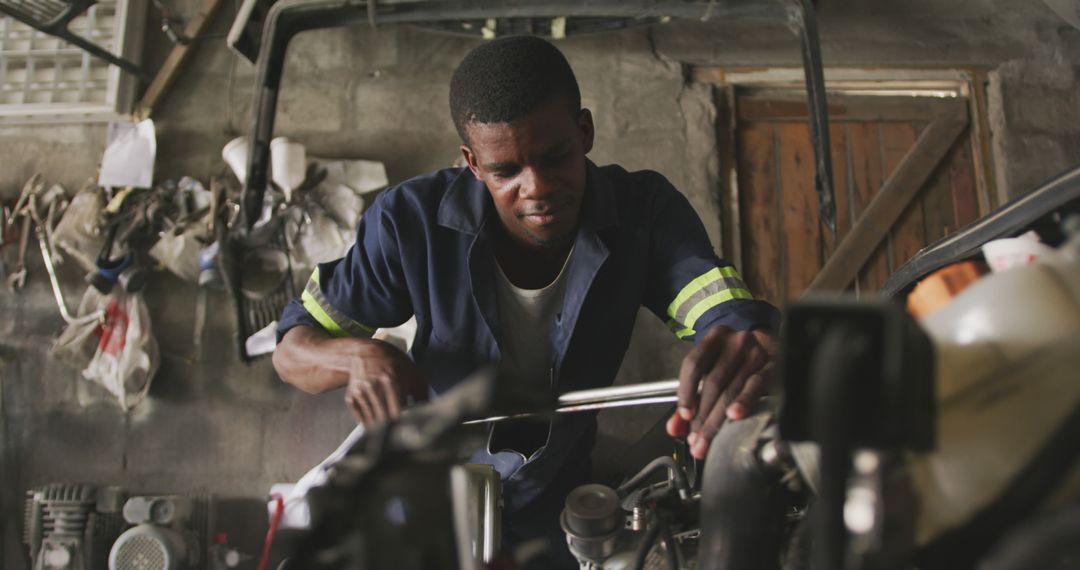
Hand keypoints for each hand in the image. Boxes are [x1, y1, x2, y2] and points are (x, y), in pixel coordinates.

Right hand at [344, 339, 427, 426]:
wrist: (369, 352)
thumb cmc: (396, 365)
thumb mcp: (415, 375)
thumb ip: (423, 396)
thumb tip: (427, 417)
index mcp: (393, 382)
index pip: (397, 414)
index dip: (403, 425)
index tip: (409, 428)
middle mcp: (374, 387)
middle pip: (383, 420)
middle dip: (393, 428)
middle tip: (400, 430)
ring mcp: (361, 392)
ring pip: (371, 423)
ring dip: (381, 429)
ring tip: (389, 427)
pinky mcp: (351, 396)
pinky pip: (361, 419)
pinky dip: (369, 423)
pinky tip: (377, 420)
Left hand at [666, 326, 774, 459]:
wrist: (768, 345)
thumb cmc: (733, 360)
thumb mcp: (709, 368)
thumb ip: (689, 397)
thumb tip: (674, 428)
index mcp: (715, 338)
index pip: (694, 364)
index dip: (686, 391)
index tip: (684, 415)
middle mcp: (735, 342)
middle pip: (713, 382)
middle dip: (702, 416)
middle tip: (695, 440)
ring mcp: (755, 354)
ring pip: (731, 390)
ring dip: (717, 419)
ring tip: (707, 439)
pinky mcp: (771, 368)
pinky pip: (755, 387)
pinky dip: (743, 402)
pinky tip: (734, 416)